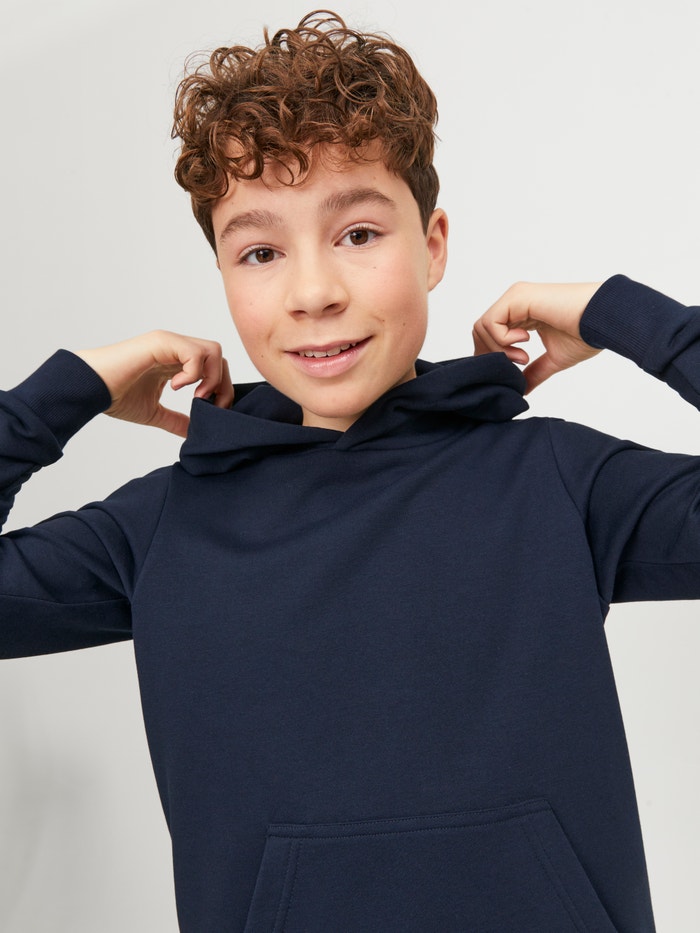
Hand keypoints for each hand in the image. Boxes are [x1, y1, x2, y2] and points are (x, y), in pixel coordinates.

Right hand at [75, 331, 232, 436]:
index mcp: (176, 362)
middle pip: (219, 357)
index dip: (222, 389)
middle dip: (223, 385)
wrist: (90, 388)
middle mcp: (176, 349)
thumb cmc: (116, 396)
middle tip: (210, 406)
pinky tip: (175, 387)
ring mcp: (169, 343)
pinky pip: (195, 353)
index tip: (213, 411)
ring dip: (211, 378)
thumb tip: (193, 434)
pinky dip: (193, 373)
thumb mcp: (153, 413)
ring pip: (213, 350)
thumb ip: (176, 420)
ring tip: (195, 397)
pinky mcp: (161, 343)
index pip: (215, 367)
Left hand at [472, 281, 603, 392]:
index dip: (493, 355)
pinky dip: (503, 339)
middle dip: (492, 353)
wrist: (604, 320)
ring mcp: (516, 297)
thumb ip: (535, 371)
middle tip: (518, 363)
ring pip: (482, 327)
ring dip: (498, 348)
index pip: (490, 333)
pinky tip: (526, 342)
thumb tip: (522, 391)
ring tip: (523, 356)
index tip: (514, 368)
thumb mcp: (554, 359)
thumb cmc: (586, 334)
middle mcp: (516, 302)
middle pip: (480, 330)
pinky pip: (491, 322)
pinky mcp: (518, 297)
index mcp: (523, 313)